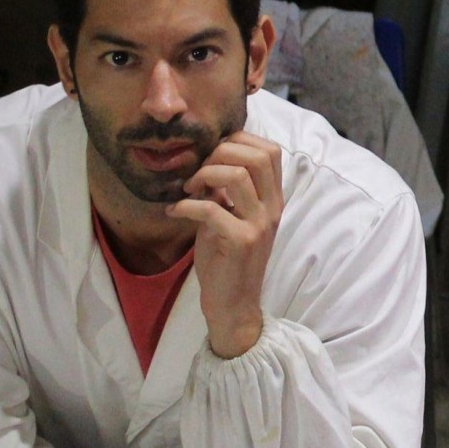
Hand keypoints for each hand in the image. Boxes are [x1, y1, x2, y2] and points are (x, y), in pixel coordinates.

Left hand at [165, 131, 282, 357]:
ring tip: (188, 189)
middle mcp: (272, 209)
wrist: (234, 305)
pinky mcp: (241, 242)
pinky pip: (212, 208)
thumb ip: (227, 192)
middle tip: (198, 172)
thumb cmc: (227, 261)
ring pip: (237, 176)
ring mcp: (259, 225)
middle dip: (221, 153)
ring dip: (204, 175)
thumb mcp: (232, 218)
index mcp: (273, 200)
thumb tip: (209, 162)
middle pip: (258, 156)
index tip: (212, 155)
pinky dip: (186, 205)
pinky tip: (175, 212)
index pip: (270, 151)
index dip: (238, 142)